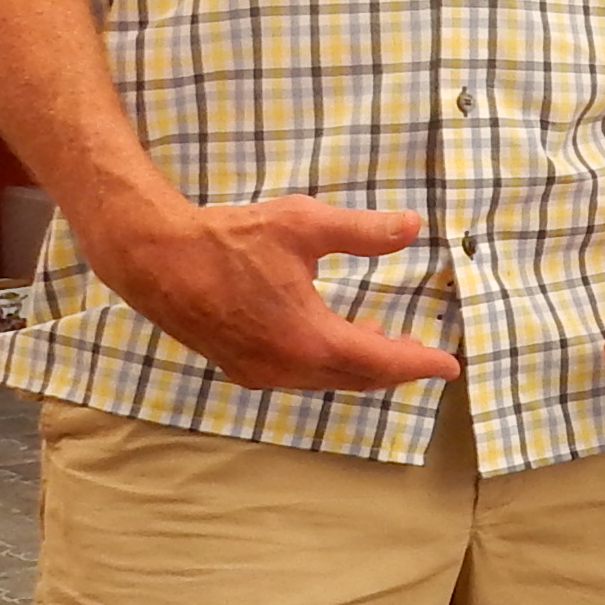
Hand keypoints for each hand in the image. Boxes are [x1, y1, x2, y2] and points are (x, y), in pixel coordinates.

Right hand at [85, 195, 460, 390]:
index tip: (449, 365)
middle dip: (394, 367)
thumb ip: (362, 231)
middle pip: (357, 378)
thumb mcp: (303, 225)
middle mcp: (287, 368)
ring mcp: (260, 373)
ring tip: (381, 338)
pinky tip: (329, 338)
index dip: (419, 363)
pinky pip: (297, 375)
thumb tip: (412, 226)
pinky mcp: (239, 368)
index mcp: (310, 340)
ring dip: (358, 365)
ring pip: (326, 379)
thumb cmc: (228, 238)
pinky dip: (324, 363)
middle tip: (423, 354)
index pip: (381, 362)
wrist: (154, 258)